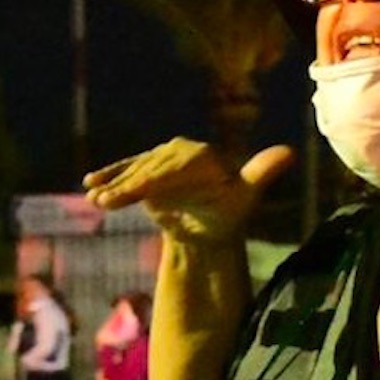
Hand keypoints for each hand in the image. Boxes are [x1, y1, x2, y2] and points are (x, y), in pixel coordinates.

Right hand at [83, 139, 295, 246]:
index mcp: (202, 154)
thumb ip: (261, 173)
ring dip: (114, 184)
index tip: (135, 193)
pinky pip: (126, 173)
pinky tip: (89, 184)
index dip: (151, 179)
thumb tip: (290, 151)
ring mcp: (161, 158)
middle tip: (104, 201)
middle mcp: (180, 150)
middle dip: (127, 184)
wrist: (211, 228)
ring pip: (135, 171)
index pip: (171, 166)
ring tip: (95, 199)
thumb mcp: (245, 198)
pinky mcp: (147, 168)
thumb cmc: (229, 214)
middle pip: (148, 168)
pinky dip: (109, 177)